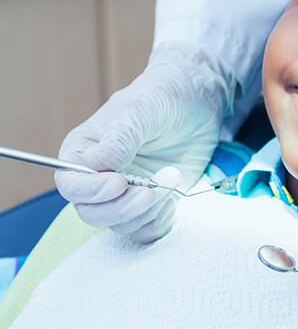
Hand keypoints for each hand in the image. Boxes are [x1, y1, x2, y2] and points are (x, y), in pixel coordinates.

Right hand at [55, 42, 234, 242]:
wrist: (196, 101)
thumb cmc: (160, 98)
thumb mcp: (139, 111)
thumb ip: (119, 140)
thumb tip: (94, 164)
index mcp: (83, 152)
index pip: (71, 185)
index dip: (90, 191)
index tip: (119, 183)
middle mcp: (99, 178)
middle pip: (92, 213)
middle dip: (122, 208)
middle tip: (151, 191)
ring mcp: (126, 194)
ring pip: (121, 225)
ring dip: (147, 211)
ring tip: (171, 178)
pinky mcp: (152, 205)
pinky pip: (146, 230)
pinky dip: (159, 222)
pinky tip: (173, 199)